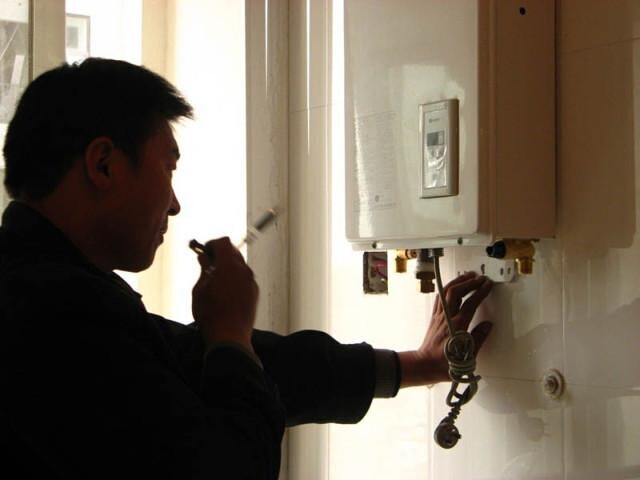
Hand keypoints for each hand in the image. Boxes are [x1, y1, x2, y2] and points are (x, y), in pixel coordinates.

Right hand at [191, 237, 258, 351]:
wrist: (230, 337)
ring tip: (215, 279)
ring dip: (228, 266)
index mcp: (228, 266)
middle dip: (220, 253)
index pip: (223, 242)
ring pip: (239, 265)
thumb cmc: (210, 314)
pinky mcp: (254, 292)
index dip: (212, 244)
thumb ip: (204, 269)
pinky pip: (244, 277)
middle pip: (233, 251)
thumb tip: (204, 258)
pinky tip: (225, 290)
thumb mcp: (200, 290)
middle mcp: (243, 270)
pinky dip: (235, 277)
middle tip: (208, 263)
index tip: (204, 251)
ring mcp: (251, 281)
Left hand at [399, 272, 492, 386]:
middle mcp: (446, 318)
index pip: (470, 304)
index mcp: (456, 327)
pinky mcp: (434, 317)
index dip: (480, 292)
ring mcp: (438, 316)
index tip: (488, 285)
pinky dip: (448, 289)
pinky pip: (440, 298)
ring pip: (446, 292)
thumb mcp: (468, 356)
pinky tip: (454, 286)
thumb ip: (479, 338)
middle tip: (481, 278)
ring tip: (469, 276)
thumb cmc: (445, 363)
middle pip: (456, 293)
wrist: (424, 365)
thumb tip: (488, 325)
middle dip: (469, 282)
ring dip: (458, 282)